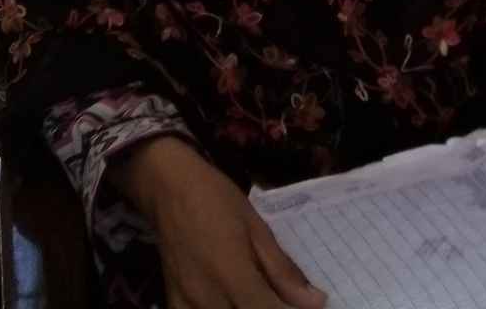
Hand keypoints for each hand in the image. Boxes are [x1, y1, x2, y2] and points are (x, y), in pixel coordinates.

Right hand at [109, 135, 327, 308]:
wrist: (170, 188)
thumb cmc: (217, 199)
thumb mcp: (256, 227)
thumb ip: (282, 270)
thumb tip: (316, 301)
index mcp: (232, 274)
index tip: (305, 307)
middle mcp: (207, 298)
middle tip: (282, 299)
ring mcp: (186, 306)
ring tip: (260, 296)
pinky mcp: (173, 305)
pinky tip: (231, 302)